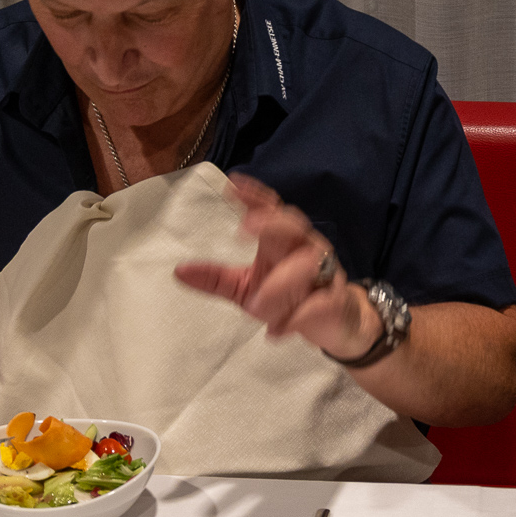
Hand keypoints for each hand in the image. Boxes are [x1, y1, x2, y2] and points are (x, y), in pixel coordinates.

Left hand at [173, 175, 379, 359]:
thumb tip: (178, 271)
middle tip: (243, 229)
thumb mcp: (246, 288)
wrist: (336, 323)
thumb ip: (216, 278)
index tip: (232, 185)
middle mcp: (306, 248)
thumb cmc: (288, 298)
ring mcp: (326, 273)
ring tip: (254, 307)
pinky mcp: (337, 300)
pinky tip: (276, 331)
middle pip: (294, 224)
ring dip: (279, 284)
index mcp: (282, 240)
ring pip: (308, 264)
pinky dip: (298, 316)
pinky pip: (321, 303)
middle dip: (270, 222)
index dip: (254, 195)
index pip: (271, 209)